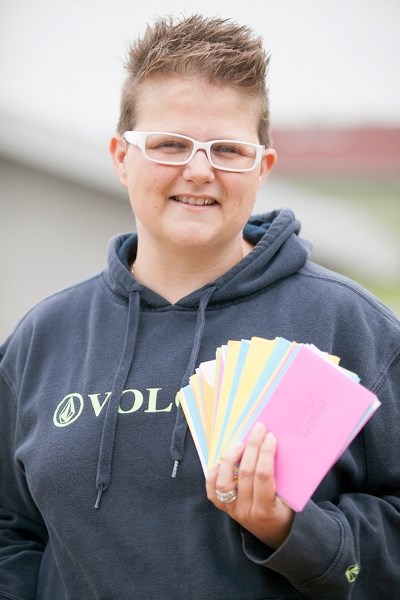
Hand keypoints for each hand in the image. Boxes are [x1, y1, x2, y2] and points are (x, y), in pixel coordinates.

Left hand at [206, 422, 293, 548]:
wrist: (276, 537)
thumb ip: (283, 478)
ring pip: (224, 482)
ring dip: (230, 458)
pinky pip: (212, 491)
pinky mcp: (225, 509)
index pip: (263, 476)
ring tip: (240, 443)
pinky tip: (222, 460)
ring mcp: (233, 511)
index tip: (271, 437)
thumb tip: (275, 446)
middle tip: (258, 430)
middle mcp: (246, 511)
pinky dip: (214, 474)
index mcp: (266, 510)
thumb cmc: (286, 513)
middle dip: (252, 447)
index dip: (266, 453)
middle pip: (245, 473)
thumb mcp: (291, 500)